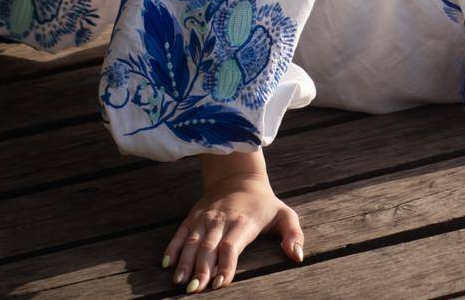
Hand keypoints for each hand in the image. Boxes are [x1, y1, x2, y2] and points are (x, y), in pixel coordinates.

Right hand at [166, 154, 304, 291]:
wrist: (238, 176)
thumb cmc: (264, 202)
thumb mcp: (285, 214)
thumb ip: (293, 234)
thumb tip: (297, 256)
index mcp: (244, 223)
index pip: (232, 246)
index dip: (225, 265)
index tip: (220, 283)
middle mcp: (221, 221)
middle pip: (209, 248)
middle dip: (201, 270)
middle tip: (195, 290)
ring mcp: (205, 218)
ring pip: (192, 242)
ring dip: (185, 262)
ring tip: (179, 281)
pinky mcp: (193, 216)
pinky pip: (181, 233)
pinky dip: (173, 247)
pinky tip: (167, 264)